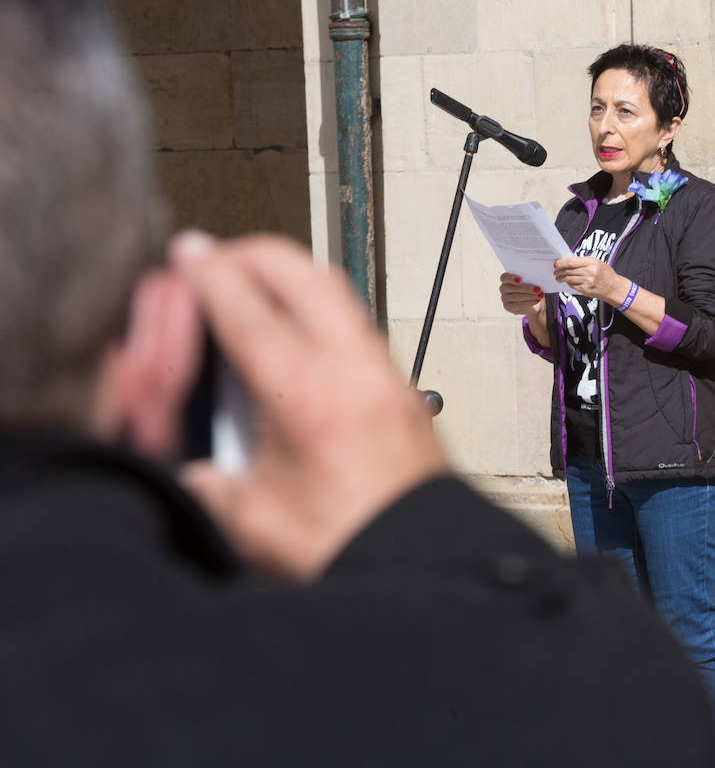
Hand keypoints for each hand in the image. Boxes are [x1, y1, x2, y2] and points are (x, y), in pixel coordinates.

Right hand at [171, 232, 446, 580]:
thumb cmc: (353, 545)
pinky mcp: (405, 387)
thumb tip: (189, 462)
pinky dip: (323, 307)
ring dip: (292, 276)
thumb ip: (205, 481)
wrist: (423, 562)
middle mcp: (351, 368)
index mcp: (305, 393)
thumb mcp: (249, 521)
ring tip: (257, 286)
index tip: (188, 255)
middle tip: (220, 260)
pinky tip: (302, 334)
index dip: (208, 273)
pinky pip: (358, 321)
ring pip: (337, 289)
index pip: (245, 306)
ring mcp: (386, 371)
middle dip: (252, 254)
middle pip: (300, 271)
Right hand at [498, 272, 543, 316]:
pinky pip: (517, 305)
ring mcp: (504, 298)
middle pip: (511, 288)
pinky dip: (528, 303)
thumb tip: (537, 278)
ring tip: (540, 295)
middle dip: (526, 289)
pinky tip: (536, 301)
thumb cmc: (532, 287)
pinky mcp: (508, 307)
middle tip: (538, 289)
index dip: (512, 278)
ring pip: (515, 297)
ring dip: (529, 296)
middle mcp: (503, 288)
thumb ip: (531, 278)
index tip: (520, 280)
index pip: (505, 277)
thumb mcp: (532, 281)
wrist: (533, 301)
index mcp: (506, 278)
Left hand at [553, 256, 625, 302]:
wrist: (614, 288)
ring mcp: (587, 281)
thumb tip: (568, 261)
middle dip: (559, 270)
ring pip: (568, 278)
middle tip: (556, 270)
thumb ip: (583, 262)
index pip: (571, 261)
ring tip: (558, 277)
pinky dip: (568, 283)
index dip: (561, 262)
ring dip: (561, 277)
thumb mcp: (597, 263)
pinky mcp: (585, 290)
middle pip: (568, 270)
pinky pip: (572, 285)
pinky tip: (568, 281)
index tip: (557, 263)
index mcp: (592, 262)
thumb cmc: (606, 275)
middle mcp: (589, 271)